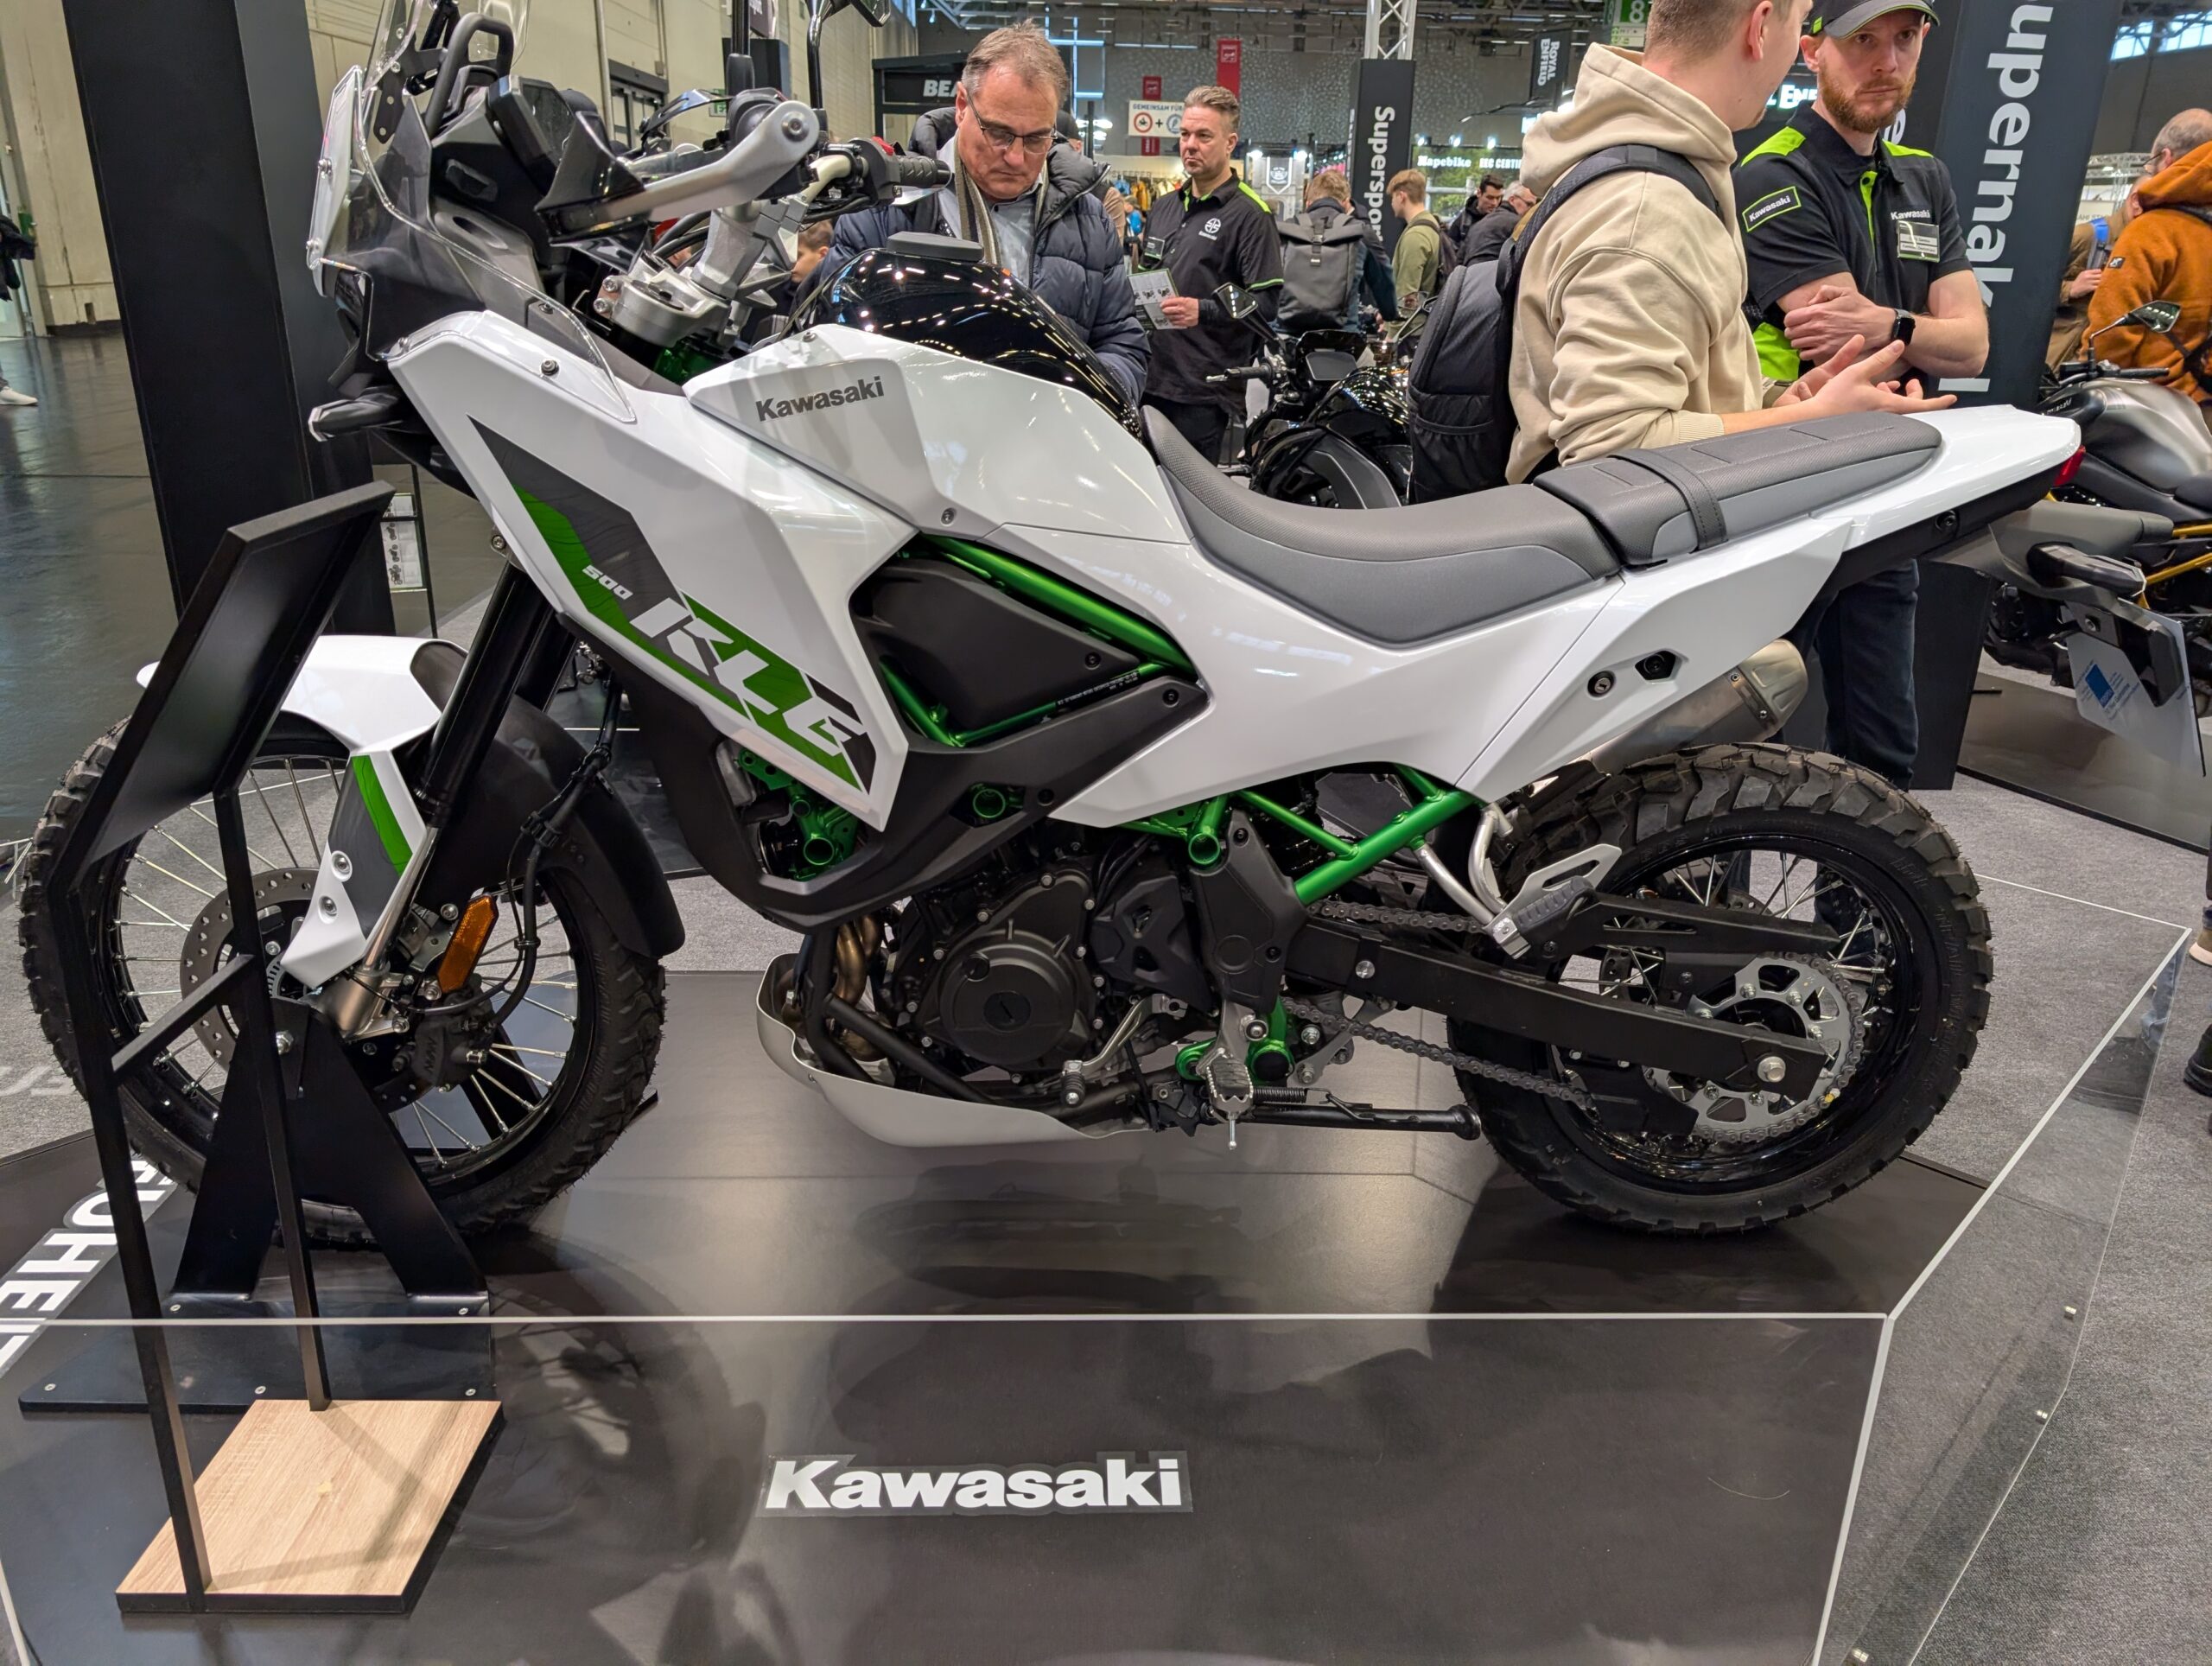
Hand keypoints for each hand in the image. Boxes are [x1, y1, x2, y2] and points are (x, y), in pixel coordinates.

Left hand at [1159, 295, 1201, 328]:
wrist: (1203, 312)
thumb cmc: (1195, 305)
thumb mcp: (1187, 299)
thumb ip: (1178, 300)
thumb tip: (1170, 301)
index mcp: (1181, 301)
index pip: (1168, 302)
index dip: (1163, 304)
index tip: (1162, 305)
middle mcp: (1180, 309)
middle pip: (1167, 310)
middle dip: (1164, 310)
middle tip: (1164, 310)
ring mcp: (1181, 316)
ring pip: (1170, 317)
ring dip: (1168, 316)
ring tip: (1168, 315)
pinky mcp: (1183, 322)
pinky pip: (1174, 323)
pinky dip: (1172, 321)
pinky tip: (1172, 320)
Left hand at [1783, 283, 1894, 363]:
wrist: (1875, 325)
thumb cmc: (1860, 308)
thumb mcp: (1844, 292)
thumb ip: (1825, 291)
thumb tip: (1811, 302)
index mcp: (1818, 311)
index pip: (1789, 319)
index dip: (1791, 319)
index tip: (1797, 319)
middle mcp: (1816, 327)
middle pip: (1790, 332)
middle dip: (1793, 330)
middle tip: (1801, 329)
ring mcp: (1820, 341)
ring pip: (1795, 344)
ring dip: (1798, 341)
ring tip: (1807, 337)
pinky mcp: (1826, 352)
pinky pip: (1804, 355)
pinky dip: (1805, 351)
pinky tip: (1812, 346)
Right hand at [1783, 336, 1955, 417]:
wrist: (1813, 418)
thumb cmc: (1834, 398)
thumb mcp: (1857, 372)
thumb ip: (1881, 359)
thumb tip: (1899, 344)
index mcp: (1889, 404)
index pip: (1923, 405)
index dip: (1940, 401)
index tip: (1952, 398)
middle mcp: (1886, 415)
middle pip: (1912, 406)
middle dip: (1916, 393)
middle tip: (1912, 383)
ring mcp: (1876, 420)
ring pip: (1897, 408)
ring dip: (1898, 395)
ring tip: (1887, 383)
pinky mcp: (1866, 422)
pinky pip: (1884, 411)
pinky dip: (1884, 400)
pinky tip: (1874, 390)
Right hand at [2067, 266, 2105, 298]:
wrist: (2072, 290)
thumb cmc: (2078, 282)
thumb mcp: (2082, 275)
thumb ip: (2090, 273)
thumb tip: (2100, 272)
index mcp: (2086, 272)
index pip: (2098, 270)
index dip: (2100, 273)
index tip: (2100, 276)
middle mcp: (2088, 276)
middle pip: (2100, 276)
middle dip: (2101, 278)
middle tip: (2101, 281)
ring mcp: (2089, 282)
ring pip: (2100, 281)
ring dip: (2100, 283)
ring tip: (2099, 284)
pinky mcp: (2089, 288)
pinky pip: (2098, 286)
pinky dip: (2098, 287)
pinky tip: (2097, 288)